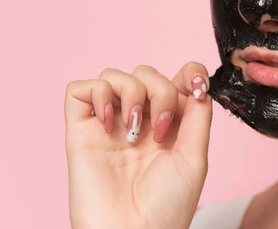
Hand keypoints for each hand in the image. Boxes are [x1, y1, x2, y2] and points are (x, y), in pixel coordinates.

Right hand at [64, 63, 212, 228]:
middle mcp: (139, 120)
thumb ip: (198, 117)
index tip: (195, 86)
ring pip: (114, 75)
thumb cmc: (167, 205)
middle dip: (160, 91)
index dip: (187, 73)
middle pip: (147, 73)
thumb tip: (197, 83)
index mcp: (169, 124)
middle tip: (162, 130)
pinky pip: (79, 89)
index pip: (176, 79)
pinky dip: (97, 94)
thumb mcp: (195, 157)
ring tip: (133, 132)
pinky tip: (108, 124)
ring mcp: (109, 124)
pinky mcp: (81, 131)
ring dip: (130, 93)